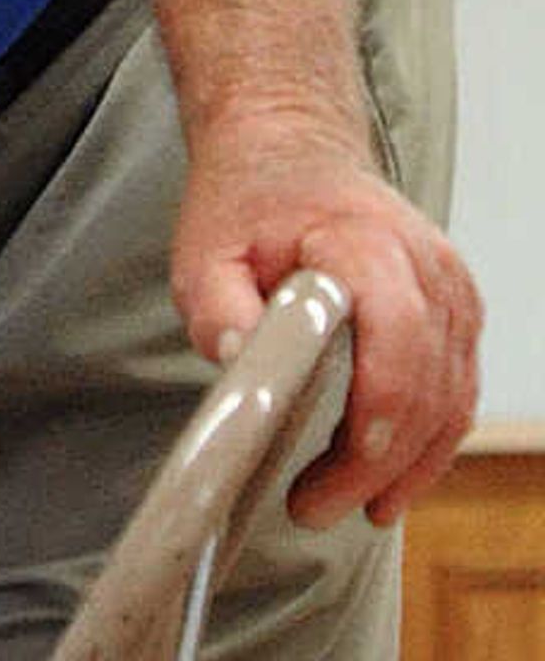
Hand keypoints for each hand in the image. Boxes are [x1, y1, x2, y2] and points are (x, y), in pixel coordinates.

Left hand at [170, 136, 479, 527]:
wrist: (292, 153)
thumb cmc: (249, 205)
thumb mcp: (203, 251)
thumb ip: (219, 308)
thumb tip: (240, 367)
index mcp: (368, 247)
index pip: (397, 348)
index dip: (375, 423)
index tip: (336, 477)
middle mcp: (429, 272)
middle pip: (429, 389)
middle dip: (378, 465)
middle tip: (315, 508)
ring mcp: (453, 294)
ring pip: (452, 401)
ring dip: (408, 466)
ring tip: (350, 507)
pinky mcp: (456, 316)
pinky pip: (454, 392)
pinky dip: (425, 442)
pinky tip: (385, 479)